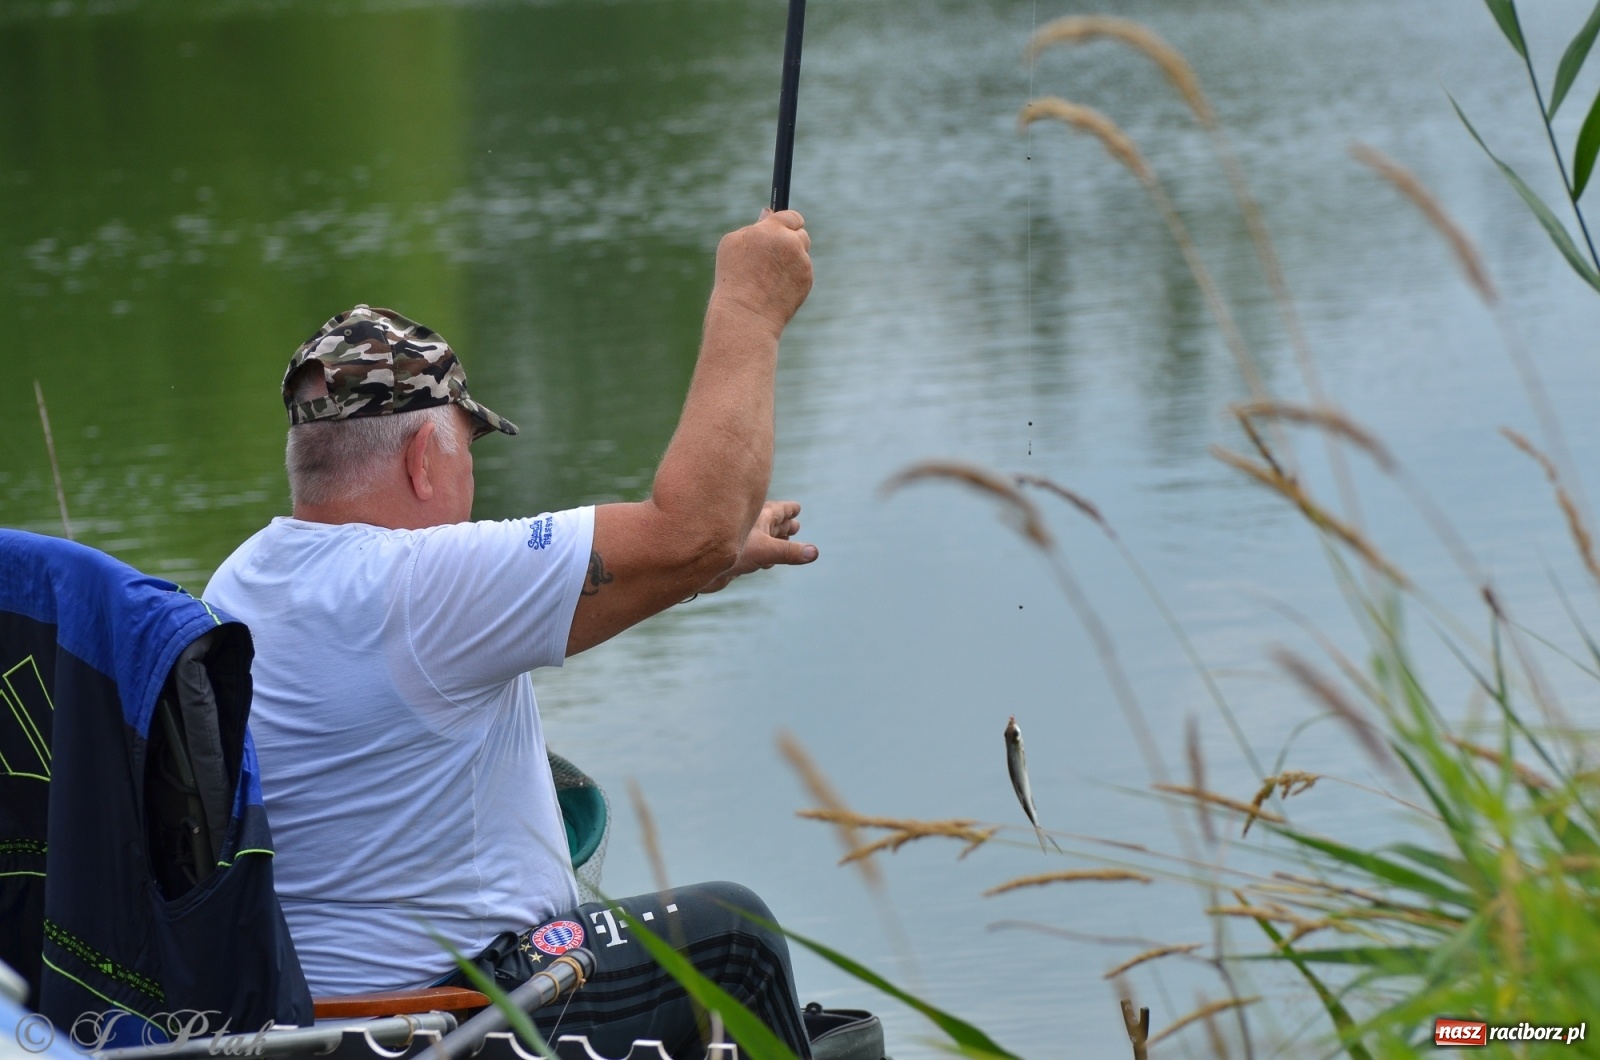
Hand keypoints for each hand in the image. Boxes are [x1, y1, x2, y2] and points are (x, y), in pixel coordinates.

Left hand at [695, 500, 817, 594]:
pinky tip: (764, 561)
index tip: (797, 507)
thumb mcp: (766, 550)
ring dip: (774, 539)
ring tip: (782, 539)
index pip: (781, 510)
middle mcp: (752, 525)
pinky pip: (755, 552)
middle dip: (784, 524)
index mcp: (761, 516)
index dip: (790, 510)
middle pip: (773, 523)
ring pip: (763, 537)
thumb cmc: (728, 549)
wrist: (698, 565)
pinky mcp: (737, 555)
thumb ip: (789, 553)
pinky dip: (763, 554)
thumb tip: (814, 553)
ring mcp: (744, 540)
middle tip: (795, 524)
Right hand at [710, 210, 812, 332]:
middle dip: (791, 241)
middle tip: (776, 254)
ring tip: (769, 277)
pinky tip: (776, 289)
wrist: (746, 313)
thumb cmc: (734, 278)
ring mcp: (802, 262)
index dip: (787, 223)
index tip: (782, 229)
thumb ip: (754, 226)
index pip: (791, 216)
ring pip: (801, 256)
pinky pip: (802, 274)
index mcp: (773, 229)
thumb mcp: (733, 245)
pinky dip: (792, 278)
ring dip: (791, 261)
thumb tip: (768, 213)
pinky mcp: (807, 281)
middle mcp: (791, 243)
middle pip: (801, 234)